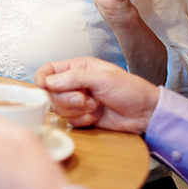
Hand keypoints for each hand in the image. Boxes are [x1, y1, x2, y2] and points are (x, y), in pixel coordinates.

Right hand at [34, 57, 158, 132]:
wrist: (145, 113)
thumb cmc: (129, 89)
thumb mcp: (101, 78)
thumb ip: (72, 78)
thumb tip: (47, 82)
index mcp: (76, 67)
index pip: (47, 71)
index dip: (42, 79)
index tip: (45, 87)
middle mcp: (74, 83)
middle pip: (50, 93)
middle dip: (67, 99)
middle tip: (85, 98)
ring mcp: (77, 101)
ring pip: (59, 108)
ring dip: (77, 110)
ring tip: (95, 106)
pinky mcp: (82, 116)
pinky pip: (70, 121)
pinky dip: (83, 120)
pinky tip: (97, 115)